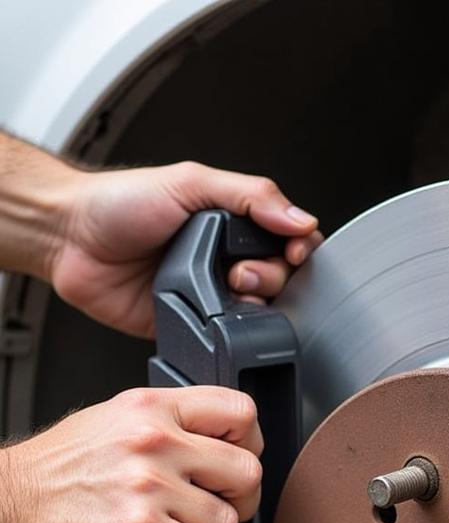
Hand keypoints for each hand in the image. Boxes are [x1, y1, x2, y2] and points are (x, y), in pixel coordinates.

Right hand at [0, 387, 262, 522]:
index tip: (236, 467)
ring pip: (227, 522)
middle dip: (240, 504)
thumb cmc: (52, 474)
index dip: (251, 444)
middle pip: (247, 471)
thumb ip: (167, 428)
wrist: (1, 508)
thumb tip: (217, 448)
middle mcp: (155, 441)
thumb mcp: (111, 423)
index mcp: (152, 409)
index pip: (239, 411)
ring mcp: (148, 485)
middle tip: (216, 514)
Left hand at [48, 160, 322, 336]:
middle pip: (283, 276)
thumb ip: (249, 195)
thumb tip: (300, 217)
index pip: (289, 235)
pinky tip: (221, 315)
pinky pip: (230, 335)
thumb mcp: (189, 182)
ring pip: (263, 308)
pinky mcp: (197, 322)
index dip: (300, 246)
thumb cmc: (117, 203)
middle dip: (272, 275)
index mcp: (232, 221)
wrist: (69, 240)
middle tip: (241, 270)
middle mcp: (227, 257)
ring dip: (256, 303)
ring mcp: (214, 292)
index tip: (293, 250)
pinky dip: (234, 330)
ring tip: (228, 288)